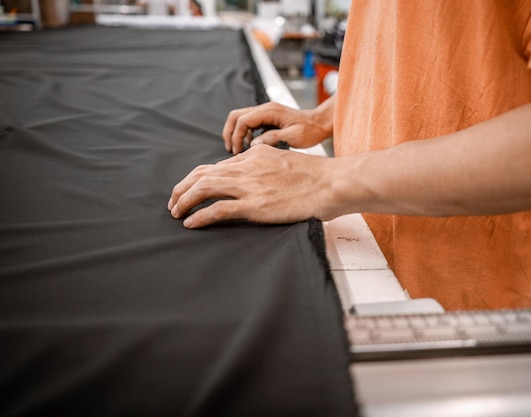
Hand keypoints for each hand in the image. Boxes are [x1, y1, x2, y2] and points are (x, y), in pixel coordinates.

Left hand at [167, 145, 337, 227]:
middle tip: (173, 203)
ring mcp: (249, 186)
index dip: (197, 179)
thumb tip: (252, 178)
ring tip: (176, 213)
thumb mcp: (283, 161)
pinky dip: (200, 216)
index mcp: (253, 156)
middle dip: (182, 188)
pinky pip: (217, 209)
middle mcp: (246, 167)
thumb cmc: (314, 176)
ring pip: (203, 188)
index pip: (215, 166)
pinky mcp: (254, 205)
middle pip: (202, 174)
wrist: (330, 183)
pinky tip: (191, 223)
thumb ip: (263, 167)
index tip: (189, 190)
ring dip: (184, 201)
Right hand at [222, 100, 333, 153]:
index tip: (238, 151)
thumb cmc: (311, 130)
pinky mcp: (268, 118)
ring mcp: (266, 112)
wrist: (320, 124)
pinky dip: (244, 133)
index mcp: (270, 111)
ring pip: (241, 118)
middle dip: (230, 132)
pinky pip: (249, 123)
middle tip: (231, 149)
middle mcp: (265, 108)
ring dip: (236, 132)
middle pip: (236, 116)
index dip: (236, 136)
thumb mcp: (294, 137)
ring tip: (238, 149)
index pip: (243, 120)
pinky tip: (249, 145)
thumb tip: (253, 144)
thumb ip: (273, 138)